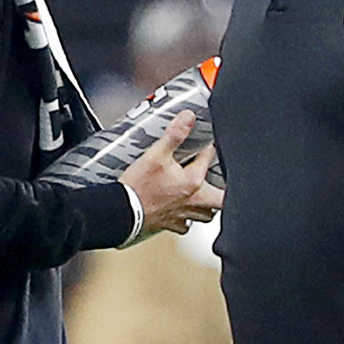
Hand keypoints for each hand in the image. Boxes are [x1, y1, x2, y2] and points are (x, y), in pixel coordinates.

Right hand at [119, 111, 224, 235]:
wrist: (121, 212)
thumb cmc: (138, 187)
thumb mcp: (156, 154)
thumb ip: (175, 134)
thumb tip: (188, 118)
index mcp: (193, 182)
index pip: (210, 159)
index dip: (208, 148)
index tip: (204, 144)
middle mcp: (193, 201)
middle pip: (220, 200)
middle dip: (223, 191)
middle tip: (221, 181)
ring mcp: (182, 215)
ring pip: (206, 215)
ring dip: (208, 206)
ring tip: (205, 196)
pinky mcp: (170, 225)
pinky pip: (186, 226)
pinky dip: (187, 219)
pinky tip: (182, 212)